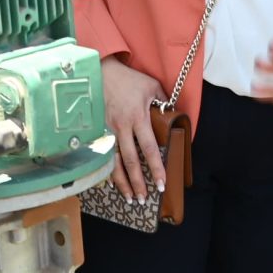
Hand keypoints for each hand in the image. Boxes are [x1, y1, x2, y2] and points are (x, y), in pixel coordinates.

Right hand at [100, 56, 167, 201]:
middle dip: (138, 183)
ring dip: (122, 183)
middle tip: (145, 200)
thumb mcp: (152, 87)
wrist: (101, 72)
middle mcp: (122, 127)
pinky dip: (108, 172)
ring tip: (130, 198)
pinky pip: (104, 156)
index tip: (161, 183)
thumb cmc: (129, 79)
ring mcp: (107, 130)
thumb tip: (173, 116)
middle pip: (131, 161)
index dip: (156, 168)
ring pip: (115, 162)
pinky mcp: (98, 131)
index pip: (149, 148)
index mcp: (137, 118)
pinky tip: (113, 184)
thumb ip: (164, 103)